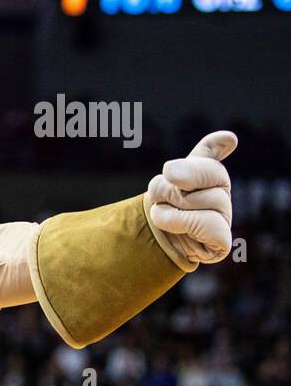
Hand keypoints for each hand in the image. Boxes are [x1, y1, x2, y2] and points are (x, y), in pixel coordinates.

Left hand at [147, 131, 236, 264]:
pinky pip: (205, 224)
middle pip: (210, 172)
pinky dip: (180, 223)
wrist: (158, 247)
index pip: (210, 156)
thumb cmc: (164, 213)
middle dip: (179, 177)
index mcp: (207, 175)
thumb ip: (178, 171)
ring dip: (168, 208)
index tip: (228, 138)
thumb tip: (203, 153)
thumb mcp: (164, 188)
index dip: (216, 145)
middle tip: (163, 191)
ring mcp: (226, 216)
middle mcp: (221, 192)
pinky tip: (174, 227)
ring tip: (164, 215)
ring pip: (199, 199)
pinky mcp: (223, 240)